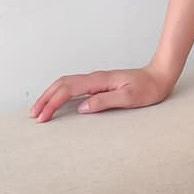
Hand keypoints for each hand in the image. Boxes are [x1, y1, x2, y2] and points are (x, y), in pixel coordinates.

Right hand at [29, 65, 173, 122]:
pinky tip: (58, 101)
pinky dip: (61, 93)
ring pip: (66, 84)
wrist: (160, 76)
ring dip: (50, 95)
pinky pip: (74, 86)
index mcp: (99, 80)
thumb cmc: (148, 88)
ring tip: (40, 109)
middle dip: (45, 99)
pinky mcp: (99, 83)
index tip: (43, 117)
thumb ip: (105, 101)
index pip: (68, 90)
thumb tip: (82, 108)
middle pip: (61, 84)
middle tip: (34, 115)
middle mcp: (94, 78)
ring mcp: (96, 80)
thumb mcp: (129, 98)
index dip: (52, 103)